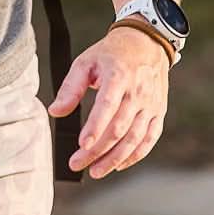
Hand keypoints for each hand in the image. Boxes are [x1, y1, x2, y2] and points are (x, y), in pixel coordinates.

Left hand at [47, 26, 169, 178]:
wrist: (146, 43)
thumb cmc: (111, 53)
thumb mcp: (86, 61)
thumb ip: (71, 87)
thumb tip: (55, 111)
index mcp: (118, 76)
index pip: (107, 105)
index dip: (95, 127)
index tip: (81, 145)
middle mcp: (138, 92)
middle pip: (118, 128)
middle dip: (97, 150)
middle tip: (77, 163)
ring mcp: (151, 104)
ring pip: (134, 139)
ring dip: (114, 159)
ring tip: (95, 171)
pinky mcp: (158, 112)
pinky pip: (149, 139)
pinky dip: (135, 156)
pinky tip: (118, 165)